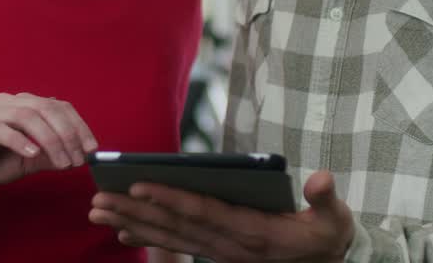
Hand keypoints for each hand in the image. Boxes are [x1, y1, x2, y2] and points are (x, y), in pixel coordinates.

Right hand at [0, 93, 98, 192]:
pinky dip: (18, 140)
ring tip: (62, 162)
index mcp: (22, 105)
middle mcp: (7, 103)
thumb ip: (52, 156)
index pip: (58, 106)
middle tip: (79, 159)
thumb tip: (80, 156)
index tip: (92, 149)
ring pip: (25, 115)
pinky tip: (32, 154)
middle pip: (45, 107)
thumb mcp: (29, 162)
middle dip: (67, 133)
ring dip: (49, 140)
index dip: (78, 125)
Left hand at [89, 169, 353, 262]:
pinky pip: (175, 246)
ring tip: (98, 212)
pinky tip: (121, 230)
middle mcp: (230, 246)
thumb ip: (326, 199)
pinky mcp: (216, 254)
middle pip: (174, 226)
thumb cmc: (327, 235)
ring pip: (168, 238)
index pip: (203, 212)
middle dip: (134, 212)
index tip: (138, 185)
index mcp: (253, 231)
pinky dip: (147, 237)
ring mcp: (220, 253)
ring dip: (131, 224)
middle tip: (98, 200)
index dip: (170, 199)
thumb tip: (321, 179)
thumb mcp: (335, 219)